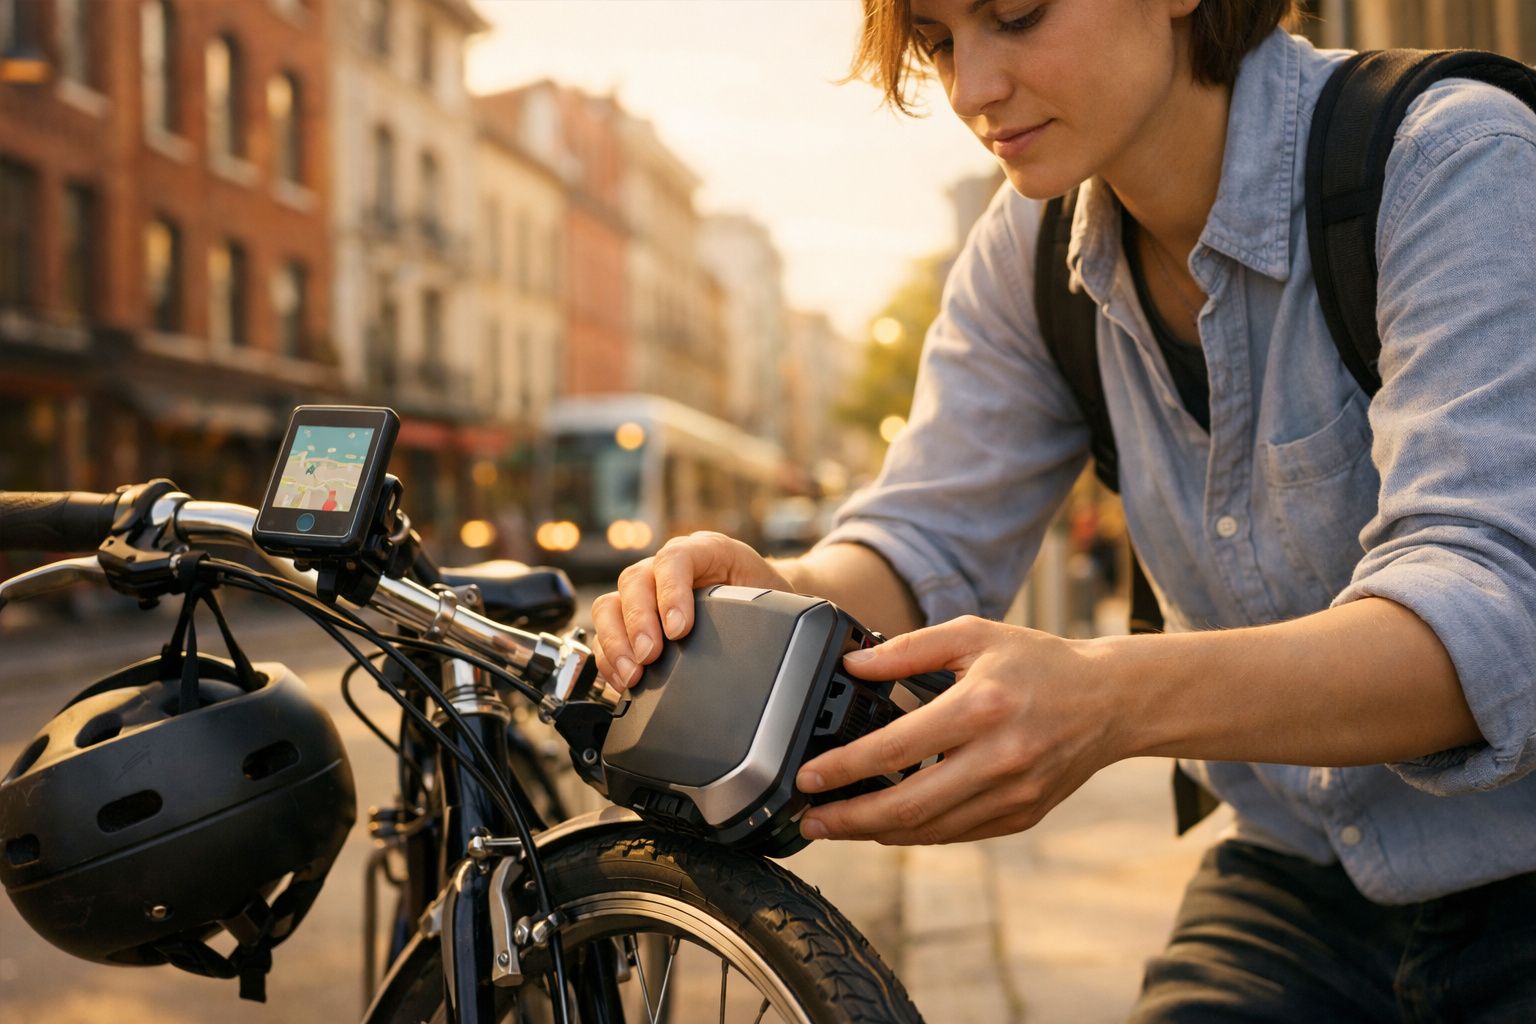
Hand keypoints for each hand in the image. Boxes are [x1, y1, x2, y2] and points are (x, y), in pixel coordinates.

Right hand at [590, 531, 792, 689]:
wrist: (764, 599)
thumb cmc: (764, 592)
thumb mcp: (768, 594)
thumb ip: (759, 609)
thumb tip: (753, 643)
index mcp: (703, 550)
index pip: (674, 559)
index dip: (671, 593)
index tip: (679, 630)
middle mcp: (667, 566)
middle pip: (634, 581)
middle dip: (638, 623)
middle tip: (649, 656)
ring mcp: (646, 590)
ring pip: (610, 604)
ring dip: (616, 642)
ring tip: (632, 675)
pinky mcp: (632, 616)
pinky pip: (606, 631)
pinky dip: (609, 657)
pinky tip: (621, 679)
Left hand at [796, 616, 1125, 844]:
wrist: (1111, 699)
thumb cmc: (1039, 662)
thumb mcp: (974, 634)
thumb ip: (909, 650)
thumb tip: (854, 664)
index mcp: (981, 707)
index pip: (895, 749)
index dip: (844, 768)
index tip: (807, 778)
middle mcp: (998, 758)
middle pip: (907, 805)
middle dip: (848, 819)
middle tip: (809, 820)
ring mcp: (1013, 793)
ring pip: (930, 829)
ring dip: (876, 832)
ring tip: (837, 826)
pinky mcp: (1022, 815)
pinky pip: (957, 833)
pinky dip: (917, 832)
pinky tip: (886, 823)